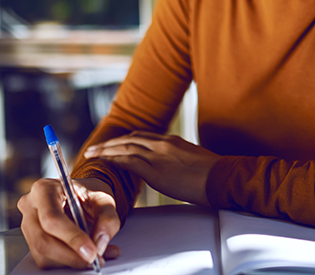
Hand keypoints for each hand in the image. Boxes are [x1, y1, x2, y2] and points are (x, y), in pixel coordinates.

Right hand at [18, 177, 121, 269]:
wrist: (81, 197)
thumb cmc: (88, 195)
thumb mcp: (104, 199)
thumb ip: (107, 218)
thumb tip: (100, 243)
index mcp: (44, 189)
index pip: (52, 217)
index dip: (71, 238)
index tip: (92, 252)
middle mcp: (31, 206)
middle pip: (43, 240)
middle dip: (71, 255)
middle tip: (95, 259)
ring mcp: (27, 225)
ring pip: (43, 254)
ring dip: (71, 261)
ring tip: (95, 256)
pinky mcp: (31, 241)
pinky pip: (45, 260)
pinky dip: (67, 262)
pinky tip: (82, 256)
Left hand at [84, 131, 219, 205]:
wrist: (222, 177)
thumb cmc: (213, 173)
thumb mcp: (194, 158)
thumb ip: (178, 158)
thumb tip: (173, 165)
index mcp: (171, 141)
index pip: (141, 136)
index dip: (124, 140)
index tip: (113, 144)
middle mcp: (162, 144)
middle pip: (129, 139)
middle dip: (110, 143)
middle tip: (95, 148)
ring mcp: (158, 156)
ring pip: (125, 148)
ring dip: (106, 150)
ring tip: (92, 154)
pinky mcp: (156, 171)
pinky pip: (129, 162)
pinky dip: (114, 160)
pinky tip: (104, 162)